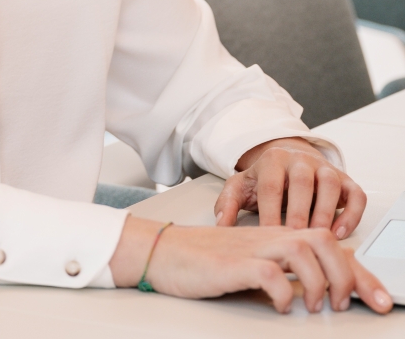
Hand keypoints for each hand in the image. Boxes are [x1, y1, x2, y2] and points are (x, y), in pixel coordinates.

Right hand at [109, 216, 392, 313]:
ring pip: (304, 249)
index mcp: (274, 236)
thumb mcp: (249, 263)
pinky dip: (283, 292)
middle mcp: (267, 237)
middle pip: (324, 241)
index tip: (379, 300)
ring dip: (319, 282)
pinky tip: (280, 304)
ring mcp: (249, 248)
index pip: (328, 245)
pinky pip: (269, 272)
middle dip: (347, 275)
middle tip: (342, 305)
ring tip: (313, 305)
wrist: (161, 250)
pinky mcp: (231, 263)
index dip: (360, 274)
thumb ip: (280, 270)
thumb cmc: (202, 260)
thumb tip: (314, 291)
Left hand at [215, 138, 365, 238]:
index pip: (271, 186)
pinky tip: (339, 233)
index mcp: (272, 160)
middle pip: (302, 183)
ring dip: (326, 212)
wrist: (288, 159)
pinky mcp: (345, 180)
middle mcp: (300, 160)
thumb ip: (227, 203)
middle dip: (299, 212)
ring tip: (318, 237)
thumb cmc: (264, 180)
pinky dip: (351, 213)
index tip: (267, 236)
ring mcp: (324, 168)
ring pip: (330, 185)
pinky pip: (355, 194)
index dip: (270, 212)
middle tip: (296, 240)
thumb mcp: (241, 187)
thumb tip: (219, 225)